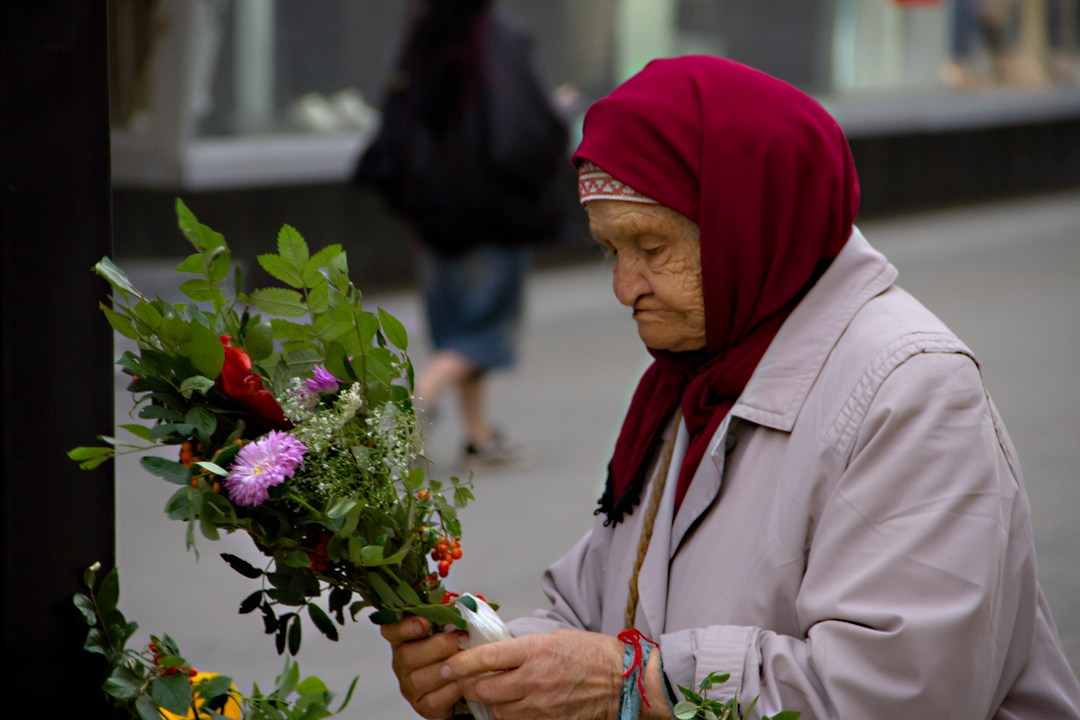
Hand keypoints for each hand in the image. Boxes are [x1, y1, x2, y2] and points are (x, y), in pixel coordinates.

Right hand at [381, 615, 467, 718]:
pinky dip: (450, 691)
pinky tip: (464, 682)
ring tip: (466, 661)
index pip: (391, 630)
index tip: (424, 622)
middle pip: (407, 655)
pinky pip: (432, 701)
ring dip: (445, 668)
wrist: (467, 679)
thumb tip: (463, 604)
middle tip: (461, 639)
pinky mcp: (422, 706)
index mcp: (404, 639)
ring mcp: (409, 686)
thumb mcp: (451, 628)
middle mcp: (401, 663)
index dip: (404, 627)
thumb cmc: (456, 648)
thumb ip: (449, 616)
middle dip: (437, 646)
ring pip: (419, 679)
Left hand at [440, 629, 624, 719]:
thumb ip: (520, 648)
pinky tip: (512, 708)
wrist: (621, 681)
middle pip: (483, 690)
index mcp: (534, 650)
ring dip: (489, 705)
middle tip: (467, 682)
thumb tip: (491, 653)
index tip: (448, 665)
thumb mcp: (552, 638)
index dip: (460, 663)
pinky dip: (508, 718)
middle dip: (469, 687)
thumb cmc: (589, 654)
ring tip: (494, 695)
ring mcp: (540, 705)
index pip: (486, 658)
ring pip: (495, 712)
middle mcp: (533, 679)